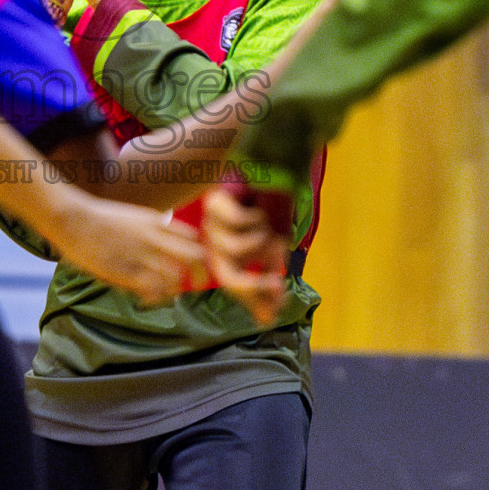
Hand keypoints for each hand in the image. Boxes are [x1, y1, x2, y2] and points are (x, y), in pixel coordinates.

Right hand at [47, 191, 205, 305]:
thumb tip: (170, 237)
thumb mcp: (135, 216)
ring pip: (175, 278)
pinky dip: (156, 298)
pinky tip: (149, 299)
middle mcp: (153, 238)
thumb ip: (155, 227)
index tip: (199, 264)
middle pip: (195, 257)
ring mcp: (139, 256)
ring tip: (168, 294)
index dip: (201, 252)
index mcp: (156, 222)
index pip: (194, 238)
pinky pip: (151, 290)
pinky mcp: (124, 272)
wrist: (73, 219)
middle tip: (199, 283)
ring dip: (176, 288)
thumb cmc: (101, 219)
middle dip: (201, 273)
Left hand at [202, 186, 288, 324]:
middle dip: (253, 287)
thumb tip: (268, 319)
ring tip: (269, 227)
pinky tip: (260, 210)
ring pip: (235, 250)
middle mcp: (214, 244)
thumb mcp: (273, 249)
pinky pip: (238, 223)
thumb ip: (269, 280)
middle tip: (277, 285)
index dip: (254, 302)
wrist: (269, 170)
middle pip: (227, 277)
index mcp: (226, 255)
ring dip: (261, 241)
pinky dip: (257, 219)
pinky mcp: (214, 203)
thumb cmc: (270, 210)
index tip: (274, 314)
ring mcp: (211, 224)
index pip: (235, 287)